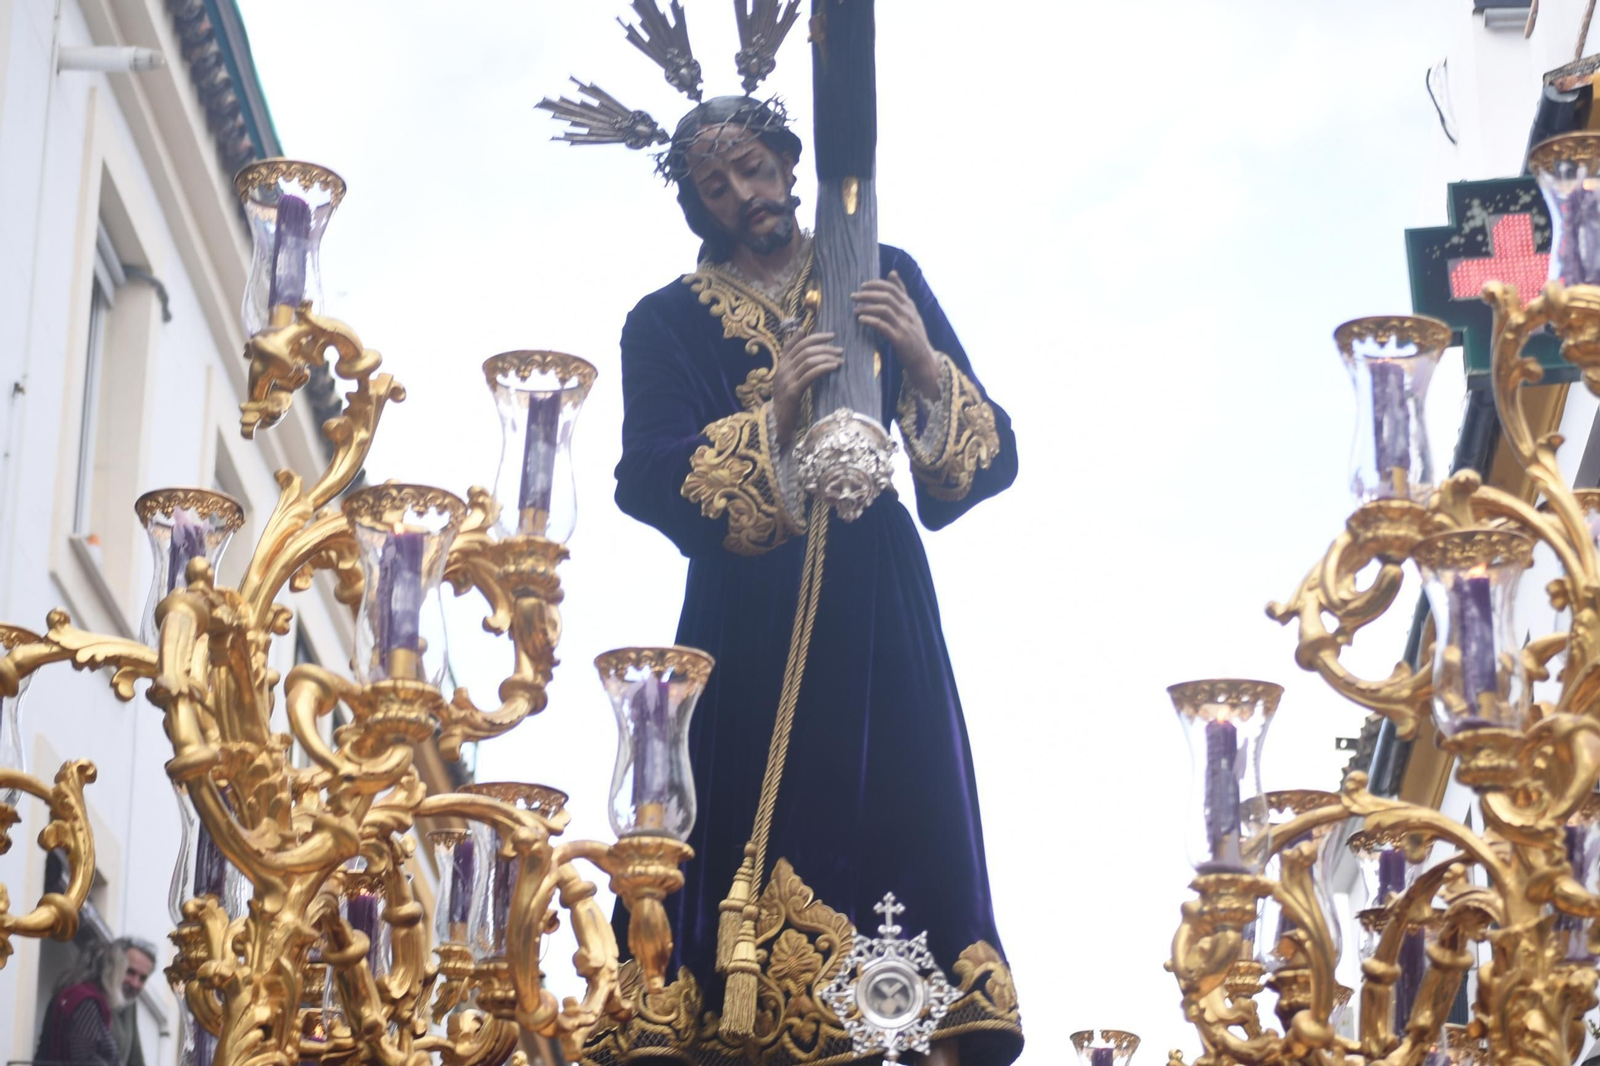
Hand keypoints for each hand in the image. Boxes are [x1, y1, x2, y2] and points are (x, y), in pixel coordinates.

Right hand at [773, 330, 841, 447]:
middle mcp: (782, 369)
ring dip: (827, 357)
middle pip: (805, 350)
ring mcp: (787, 380)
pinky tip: (834, 367)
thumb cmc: (788, 398)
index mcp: (781, 364)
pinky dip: (824, 368)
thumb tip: (804, 339)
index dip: (814, 337)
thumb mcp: (790, 377)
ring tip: (840, 360)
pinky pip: (811, 374)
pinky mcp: (793, 391)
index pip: (795, 343)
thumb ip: (796, 361)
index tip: (831, 335)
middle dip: (825, 347)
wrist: (780, 421)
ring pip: (808, 360)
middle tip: (840, 350)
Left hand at [852, 270, 939, 398]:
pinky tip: (861, 319)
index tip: (862, 286)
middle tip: (853, 296)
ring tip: (854, 309)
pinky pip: (882, 326)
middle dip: (867, 295)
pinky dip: (870, 320)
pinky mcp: (899, 339)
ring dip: (867, 307)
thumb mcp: (910, 311)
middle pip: (886, 297)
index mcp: (909, 305)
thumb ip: (901, 293)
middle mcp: (908, 313)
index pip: (892, 288)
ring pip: (884, 309)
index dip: (876, 285)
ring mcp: (904, 325)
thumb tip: (892, 272)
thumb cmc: (913, 334)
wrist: (923, 359)